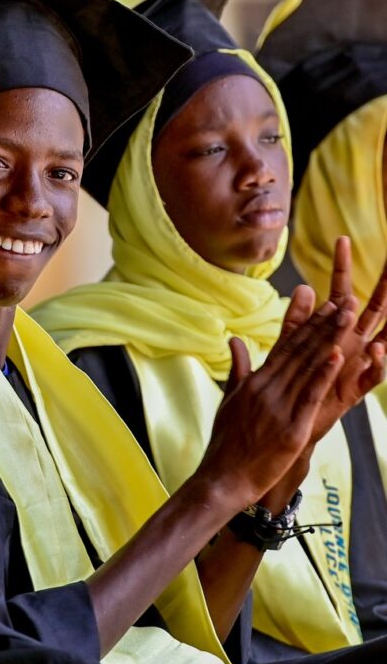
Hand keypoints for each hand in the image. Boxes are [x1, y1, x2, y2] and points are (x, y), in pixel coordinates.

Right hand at [199, 300, 350, 508]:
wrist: (221, 479)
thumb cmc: (225, 444)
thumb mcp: (229, 400)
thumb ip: (238, 368)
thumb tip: (234, 340)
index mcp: (255, 382)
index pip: (285, 347)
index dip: (308, 324)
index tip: (324, 305)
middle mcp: (267, 390)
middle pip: (301, 351)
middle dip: (324, 325)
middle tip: (344, 301)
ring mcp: (279, 409)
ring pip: (308, 368)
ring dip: (330, 340)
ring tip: (346, 317)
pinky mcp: (291, 429)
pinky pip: (310, 397)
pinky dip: (324, 376)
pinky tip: (337, 356)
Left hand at [295, 238, 386, 440]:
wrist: (288, 424)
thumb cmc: (292, 385)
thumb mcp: (292, 347)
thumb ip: (296, 320)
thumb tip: (303, 287)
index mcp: (334, 330)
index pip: (340, 291)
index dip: (341, 267)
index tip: (342, 239)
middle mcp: (351, 343)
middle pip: (372, 308)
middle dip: (383, 285)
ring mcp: (356, 364)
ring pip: (382, 337)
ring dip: (386, 321)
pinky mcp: (354, 389)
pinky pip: (373, 375)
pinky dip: (378, 362)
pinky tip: (380, 348)